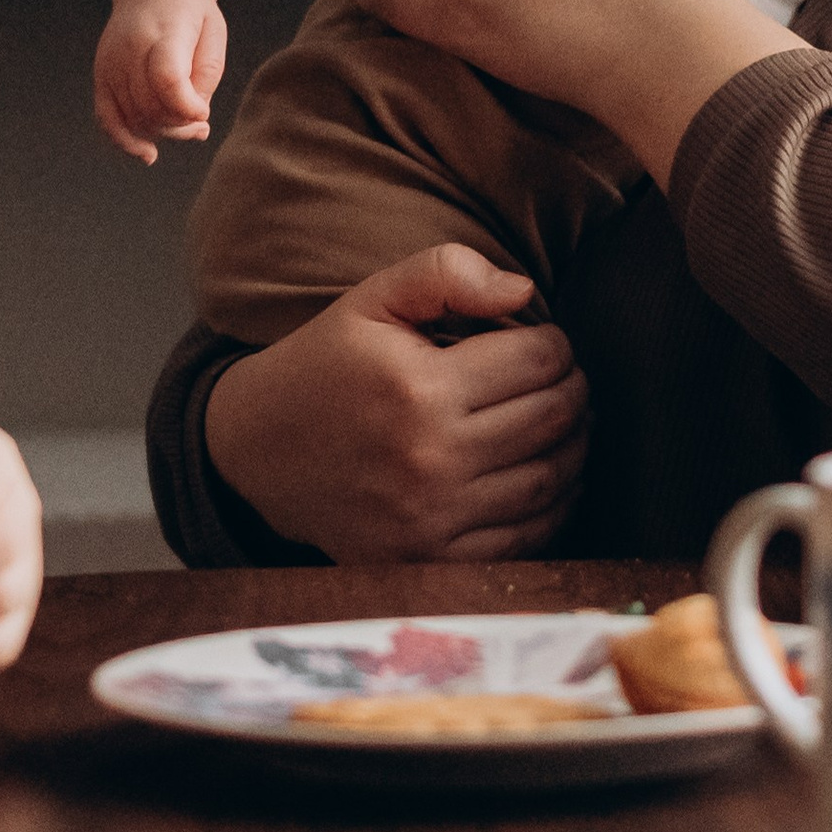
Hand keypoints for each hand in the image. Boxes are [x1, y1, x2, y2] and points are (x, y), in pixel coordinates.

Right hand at [96, 0, 227, 161]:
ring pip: (133, 117)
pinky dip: (124, 140)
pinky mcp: (100, 75)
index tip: (203, 114)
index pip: (167, 79)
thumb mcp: (213, 35)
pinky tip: (148, 154)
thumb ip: (205, 78)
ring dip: (163, 132)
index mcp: (162, 32)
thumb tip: (193, 120)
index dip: (187, 107)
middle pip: (151, 105)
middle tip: (201, 124)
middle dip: (180, 125)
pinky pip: (106, 117)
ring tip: (188, 128)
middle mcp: (129, 49)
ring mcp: (109, 63)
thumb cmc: (191, 14)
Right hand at [202, 244, 590, 561]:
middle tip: (566, 379)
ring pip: (552, 477)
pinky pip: (526, 535)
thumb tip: (524, 291)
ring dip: (576, 445)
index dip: (555, 344)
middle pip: (554, 417)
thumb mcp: (371, 300)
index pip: (539, 360)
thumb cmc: (325, 366)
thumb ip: (446, 273)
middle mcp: (430, 458)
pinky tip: (550, 474)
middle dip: (574, 389)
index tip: (543, 342)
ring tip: (566, 422)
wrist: (256, 453)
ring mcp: (432, 517)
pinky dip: (555, 505)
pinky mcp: (430, 558)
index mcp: (419, 388)